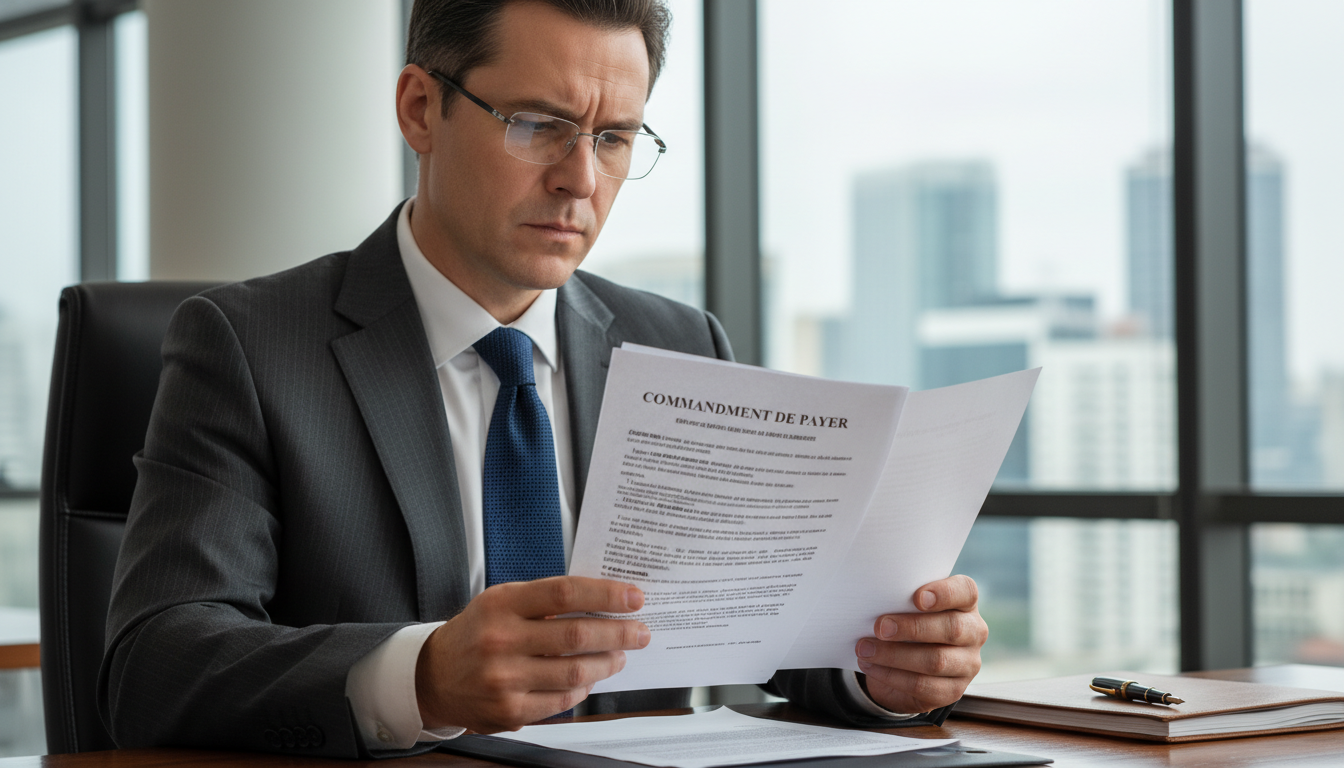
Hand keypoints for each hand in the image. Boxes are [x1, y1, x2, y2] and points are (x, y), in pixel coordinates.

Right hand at [415, 576, 650, 732]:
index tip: (634, 598)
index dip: (606, 595)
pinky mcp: (509, 711)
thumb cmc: (477, 632)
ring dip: (607, 664)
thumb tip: (603, 602)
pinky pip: (561, 701)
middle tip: (640, 632)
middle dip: (618, 634)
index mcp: (502, 604)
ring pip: (574, 673)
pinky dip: (583, 690)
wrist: (433, 676)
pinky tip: (590, 679)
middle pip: (576, 635)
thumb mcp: (502, 602)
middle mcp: (501, 640)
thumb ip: (546, 601)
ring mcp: (504, 679)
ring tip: (620, 656)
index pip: (565, 593)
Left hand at [855, 575, 986, 713]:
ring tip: (865, 649)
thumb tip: (874, 597)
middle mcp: (974, 632)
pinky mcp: (953, 691)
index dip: (945, 593)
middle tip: (880, 627)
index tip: (917, 597)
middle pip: (952, 629)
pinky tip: (871, 666)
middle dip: (912, 628)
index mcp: (965, 603)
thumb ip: (901, 600)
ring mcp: (968, 664)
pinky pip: (923, 686)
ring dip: (895, 655)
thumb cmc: (905, 622)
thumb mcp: (906, 606)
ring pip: (936, 661)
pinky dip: (892, 676)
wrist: (905, 665)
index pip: (966, 591)